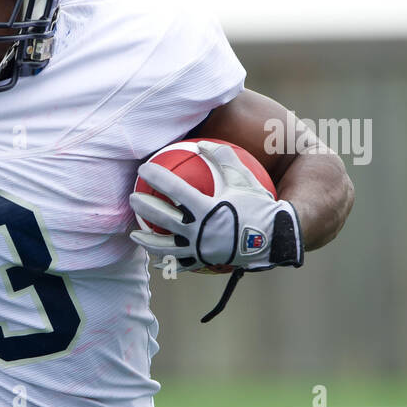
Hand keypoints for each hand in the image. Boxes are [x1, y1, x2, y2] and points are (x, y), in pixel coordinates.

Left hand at [129, 141, 302, 272]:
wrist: (275, 237)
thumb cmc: (259, 205)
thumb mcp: (243, 178)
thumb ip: (223, 158)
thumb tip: (203, 143)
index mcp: (206, 207)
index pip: (172, 188)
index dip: (155, 176)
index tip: (142, 169)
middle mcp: (198, 229)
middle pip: (161, 216)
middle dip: (143, 206)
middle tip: (132, 197)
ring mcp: (199, 247)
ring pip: (164, 245)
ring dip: (146, 238)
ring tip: (133, 233)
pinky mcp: (203, 261)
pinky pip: (180, 264)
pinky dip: (166, 263)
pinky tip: (156, 261)